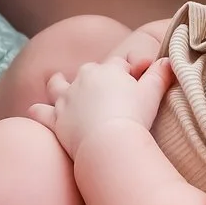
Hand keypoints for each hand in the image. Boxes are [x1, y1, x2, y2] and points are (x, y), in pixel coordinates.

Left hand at [32, 53, 175, 157]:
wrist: (109, 144)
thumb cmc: (134, 117)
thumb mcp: (152, 93)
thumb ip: (160, 74)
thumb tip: (169, 60)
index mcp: (107, 70)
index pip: (118, 65)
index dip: (127, 72)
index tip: (134, 80)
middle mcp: (83, 79)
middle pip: (87, 71)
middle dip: (94, 77)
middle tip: (104, 91)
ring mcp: (66, 99)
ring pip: (57, 84)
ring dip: (59, 84)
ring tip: (60, 84)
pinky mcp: (54, 120)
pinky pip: (40, 112)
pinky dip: (39, 112)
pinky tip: (36, 111)